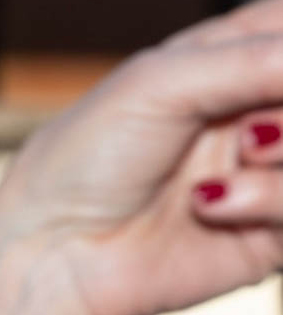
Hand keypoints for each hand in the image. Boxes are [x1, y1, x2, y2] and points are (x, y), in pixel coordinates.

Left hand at [0, 0, 282, 314]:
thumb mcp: (157, 85)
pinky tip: (210, 204)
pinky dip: (272, 200)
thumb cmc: (82, 161)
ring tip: (242, 155)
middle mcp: (256, 111)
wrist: (53, 257)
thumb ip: (249, 59)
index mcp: (230, 58)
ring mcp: (269, 172)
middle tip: (253, 124)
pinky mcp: (273, 236)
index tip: (272, 72)